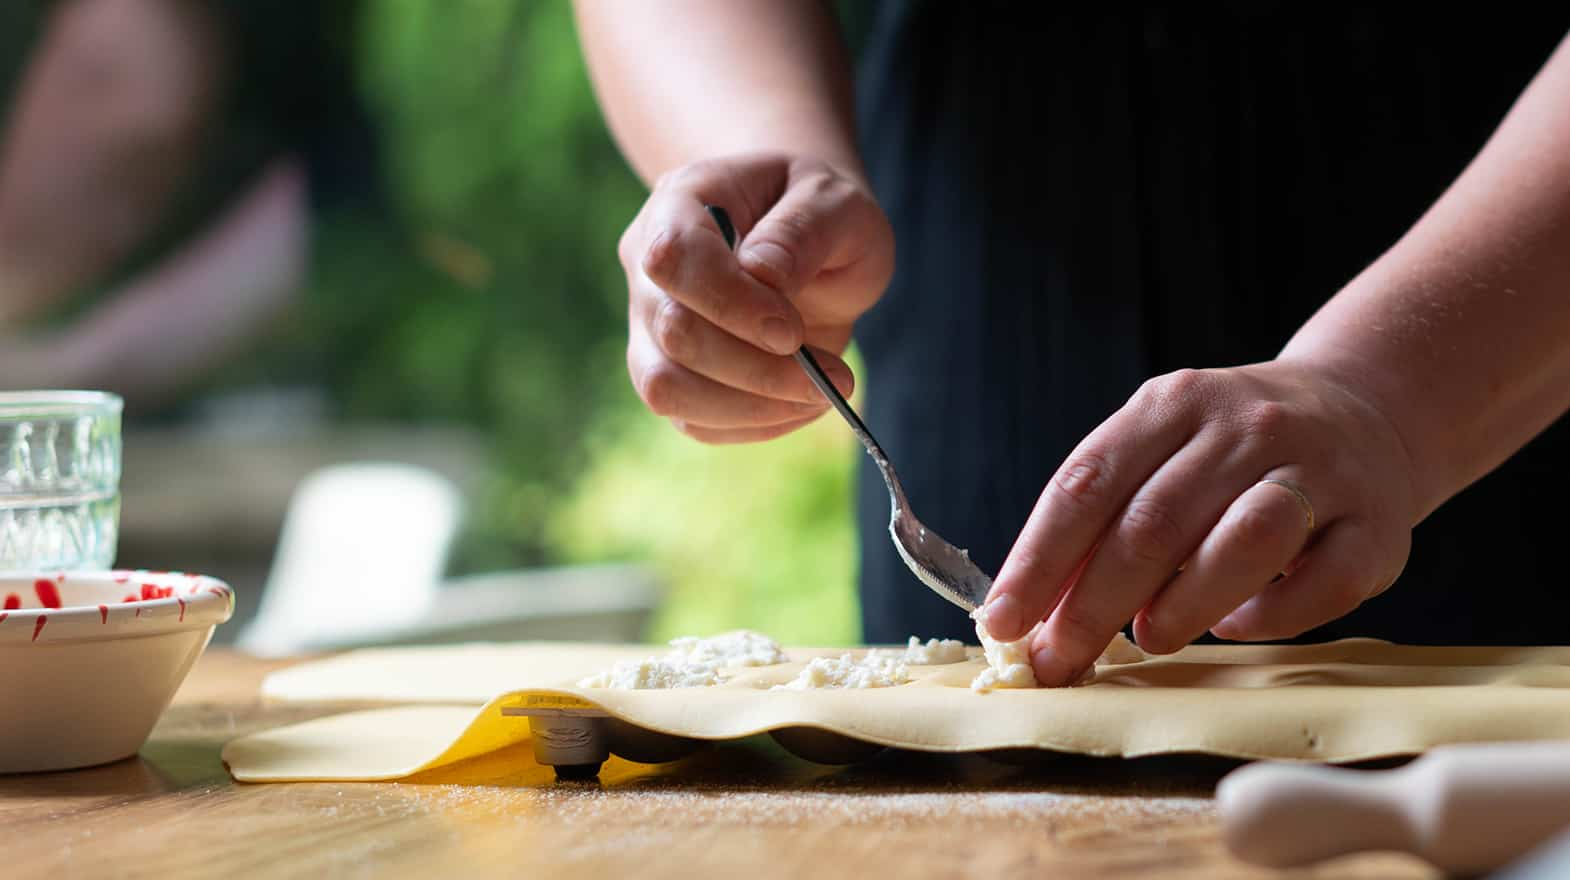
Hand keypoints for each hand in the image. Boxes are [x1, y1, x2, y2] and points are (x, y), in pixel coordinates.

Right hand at [618, 153, 893, 442]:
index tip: (792, 330)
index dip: (730, 302)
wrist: (811, 235)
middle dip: (757, 368)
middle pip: (673, 334)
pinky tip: (800, 403)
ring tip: (821, 394)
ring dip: (752, 405)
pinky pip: (693, 420)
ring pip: (667, 388)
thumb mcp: (836, 201)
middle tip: (832, 375)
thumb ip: (803, 230)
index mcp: (681, 203)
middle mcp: (649, 268)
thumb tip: (763, 276)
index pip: (673, 257)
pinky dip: (753, 423)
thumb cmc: (819, 210)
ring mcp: (651, 327)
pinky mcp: (673, 375)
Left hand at [981, 359, 1421, 684]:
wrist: (1367, 412)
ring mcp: (1321, 471)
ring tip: (1147, 639)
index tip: (1004, 622)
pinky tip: (1235, 626)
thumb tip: (1027, 611)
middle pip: (1156, 521)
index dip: (1039, 559)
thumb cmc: (1232, 454)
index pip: (1088, 482)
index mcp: (1175, 403)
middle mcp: (1248, 425)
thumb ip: (1101, 519)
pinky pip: (1324, 582)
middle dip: (1093, 604)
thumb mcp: (1160, 453)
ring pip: (1246, 539)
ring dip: (1183, 603)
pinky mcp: (1378, 526)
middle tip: (1058, 660)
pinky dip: (1272, 616)